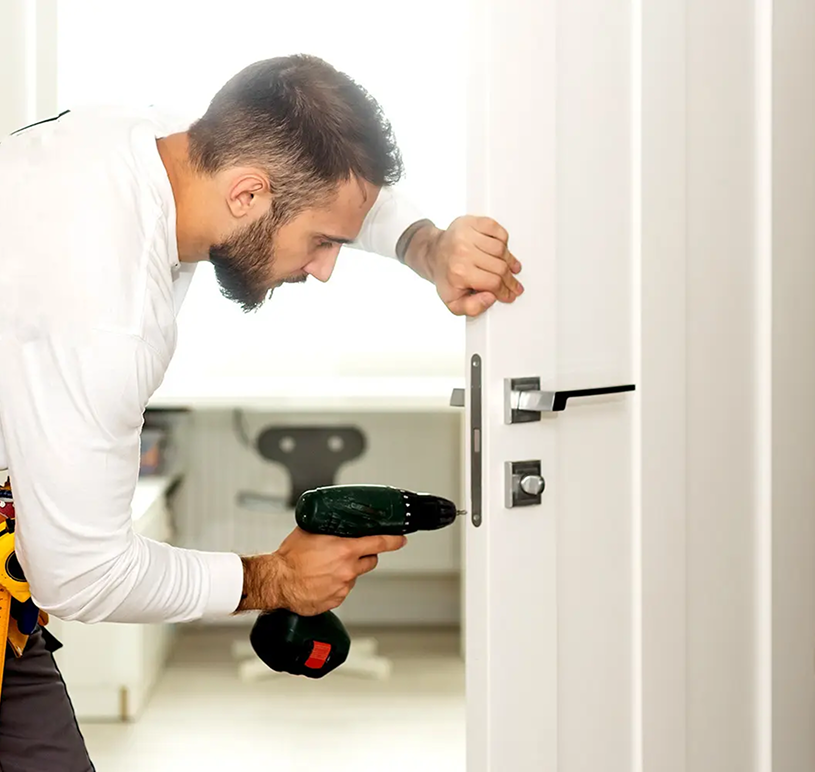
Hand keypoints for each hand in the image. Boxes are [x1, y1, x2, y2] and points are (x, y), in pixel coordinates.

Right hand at [237, 528, 406, 615]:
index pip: (379, 543)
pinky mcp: (335, 601)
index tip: (401, 539)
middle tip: (349, 552)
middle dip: (364, 555)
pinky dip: (336, 585)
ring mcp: (343, 587)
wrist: (276, 582)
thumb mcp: (311, 532)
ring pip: (354, 576)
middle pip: (370, 560)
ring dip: (346, 571)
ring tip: (325, 568)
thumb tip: (335, 522)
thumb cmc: (290, 557)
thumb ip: (329, 528)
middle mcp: (348, 569)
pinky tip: (320, 580)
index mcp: (345, 550)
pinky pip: (342, 590)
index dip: (394, 540)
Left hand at [404, 215, 523, 316]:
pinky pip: (498, 231)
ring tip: (509, 268)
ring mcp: (467, 234)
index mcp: (458, 272)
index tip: (510, 294)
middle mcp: (462, 251)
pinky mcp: (472, 222)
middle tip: (514, 285)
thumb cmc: (445, 276)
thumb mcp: (453, 302)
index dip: (505, 291)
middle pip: (500, 267)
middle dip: (510, 279)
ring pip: (501, 249)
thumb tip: (490, 298)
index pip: (493, 283)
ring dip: (508, 260)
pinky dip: (503, 241)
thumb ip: (472, 308)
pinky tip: (500, 250)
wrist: (433, 254)